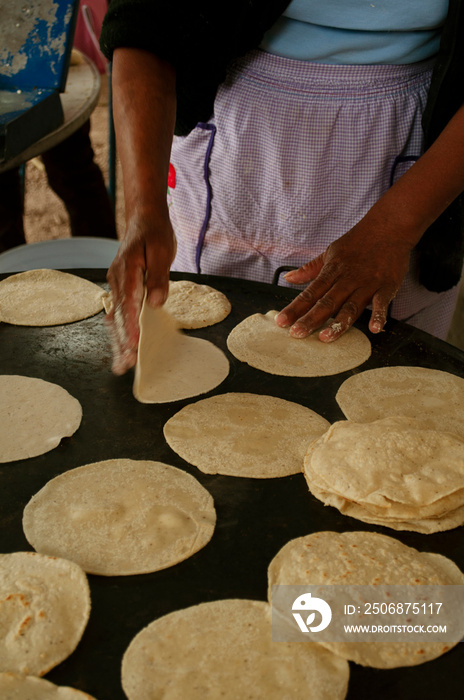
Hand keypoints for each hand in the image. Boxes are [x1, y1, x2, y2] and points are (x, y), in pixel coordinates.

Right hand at [106, 215, 175, 374]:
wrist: (145, 218)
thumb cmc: (155, 233)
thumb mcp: (162, 251)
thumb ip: (159, 278)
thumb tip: (156, 302)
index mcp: (127, 270)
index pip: (128, 304)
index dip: (130, 327)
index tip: (133, 345)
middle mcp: (117, 279)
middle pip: (118, 316)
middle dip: (122, 342)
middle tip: (124, 365)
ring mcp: (116, 283)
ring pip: (116, 317)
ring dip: (118, 340)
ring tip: (120, 364)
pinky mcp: (121, 286)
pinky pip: (118, 311)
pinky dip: (119, 329)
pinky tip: (121, 346)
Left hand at [275, 216, 414, 341]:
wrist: (390, 226)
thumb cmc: (358, 241)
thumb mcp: (330, 252)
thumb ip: (310, 269)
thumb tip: (287, 278)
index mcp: (332, 271)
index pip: (310, 293)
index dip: (295, 308)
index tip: (281, 321)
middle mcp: (347, 279)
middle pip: (326, 302)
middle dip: (310, 319)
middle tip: (296, 333)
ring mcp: (367, 284)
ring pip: (351, 306)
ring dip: (338, 323)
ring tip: (326, 337)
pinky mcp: (387, 286)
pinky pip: (382, 303)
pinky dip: (379, 315)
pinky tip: (374, 329)